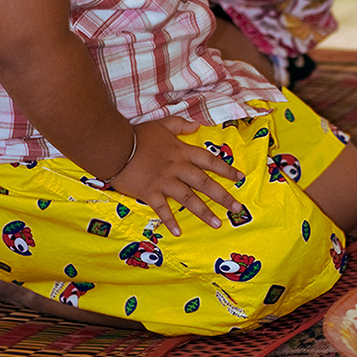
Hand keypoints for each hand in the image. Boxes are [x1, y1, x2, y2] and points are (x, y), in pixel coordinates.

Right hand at [109, 117, 244, 235]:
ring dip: (204, 212)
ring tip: (217, 223)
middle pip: (205, 183)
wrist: (116, 146)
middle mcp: (178, 168)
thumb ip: (180, 125)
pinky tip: (178, 232)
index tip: (240, 178)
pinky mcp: (150, 193)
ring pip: (189, 199)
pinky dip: (170, 221)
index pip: (209, 161)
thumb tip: (197, 125)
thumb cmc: (139, 135)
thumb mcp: (162, 124)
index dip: (226, 169)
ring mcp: (164, 182)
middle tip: (237, 209)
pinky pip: (162, 209)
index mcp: (182, 152)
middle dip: (223, 196)